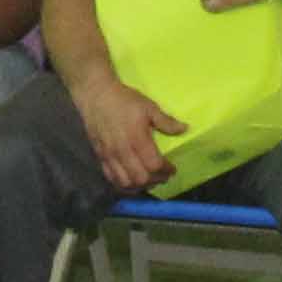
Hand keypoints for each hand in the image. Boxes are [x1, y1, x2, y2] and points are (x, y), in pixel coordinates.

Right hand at [71, 71, 178, 197]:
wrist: (96, 95)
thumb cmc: (124, 100)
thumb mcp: (148, 107)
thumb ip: (166, 121)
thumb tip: (184, 129)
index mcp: (137, 139)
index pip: (154, 165)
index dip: (166, 170)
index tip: (172, 167)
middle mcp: (122, 151)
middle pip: (141, 178)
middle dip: (156, 180)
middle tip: (163, 175)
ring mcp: (110, 156)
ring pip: (125, 183)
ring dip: (140, 185)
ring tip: (149, 179)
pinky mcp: (101, 157)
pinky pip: (111, 179)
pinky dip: (124, 184)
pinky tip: (132, 180)